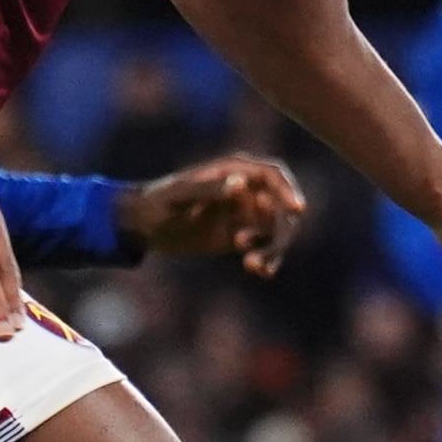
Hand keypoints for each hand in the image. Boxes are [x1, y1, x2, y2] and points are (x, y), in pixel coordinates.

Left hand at [115, 155, 306, 275]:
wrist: (142, 225)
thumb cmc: (158, 203)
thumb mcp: (182, 196)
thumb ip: (211, 189)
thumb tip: (242, 184)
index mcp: (234, 171)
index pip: (273, 176)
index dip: (288, 191)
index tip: (298, 210)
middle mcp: (246, 191)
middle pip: (281, 208)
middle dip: (280, 232)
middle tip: (262, 255)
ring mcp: (245, 214)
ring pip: (276, 231)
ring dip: (273, 249)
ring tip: (253, 265)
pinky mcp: (240, 236)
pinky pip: (264, 247)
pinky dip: (267, 259)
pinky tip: (259, 271)